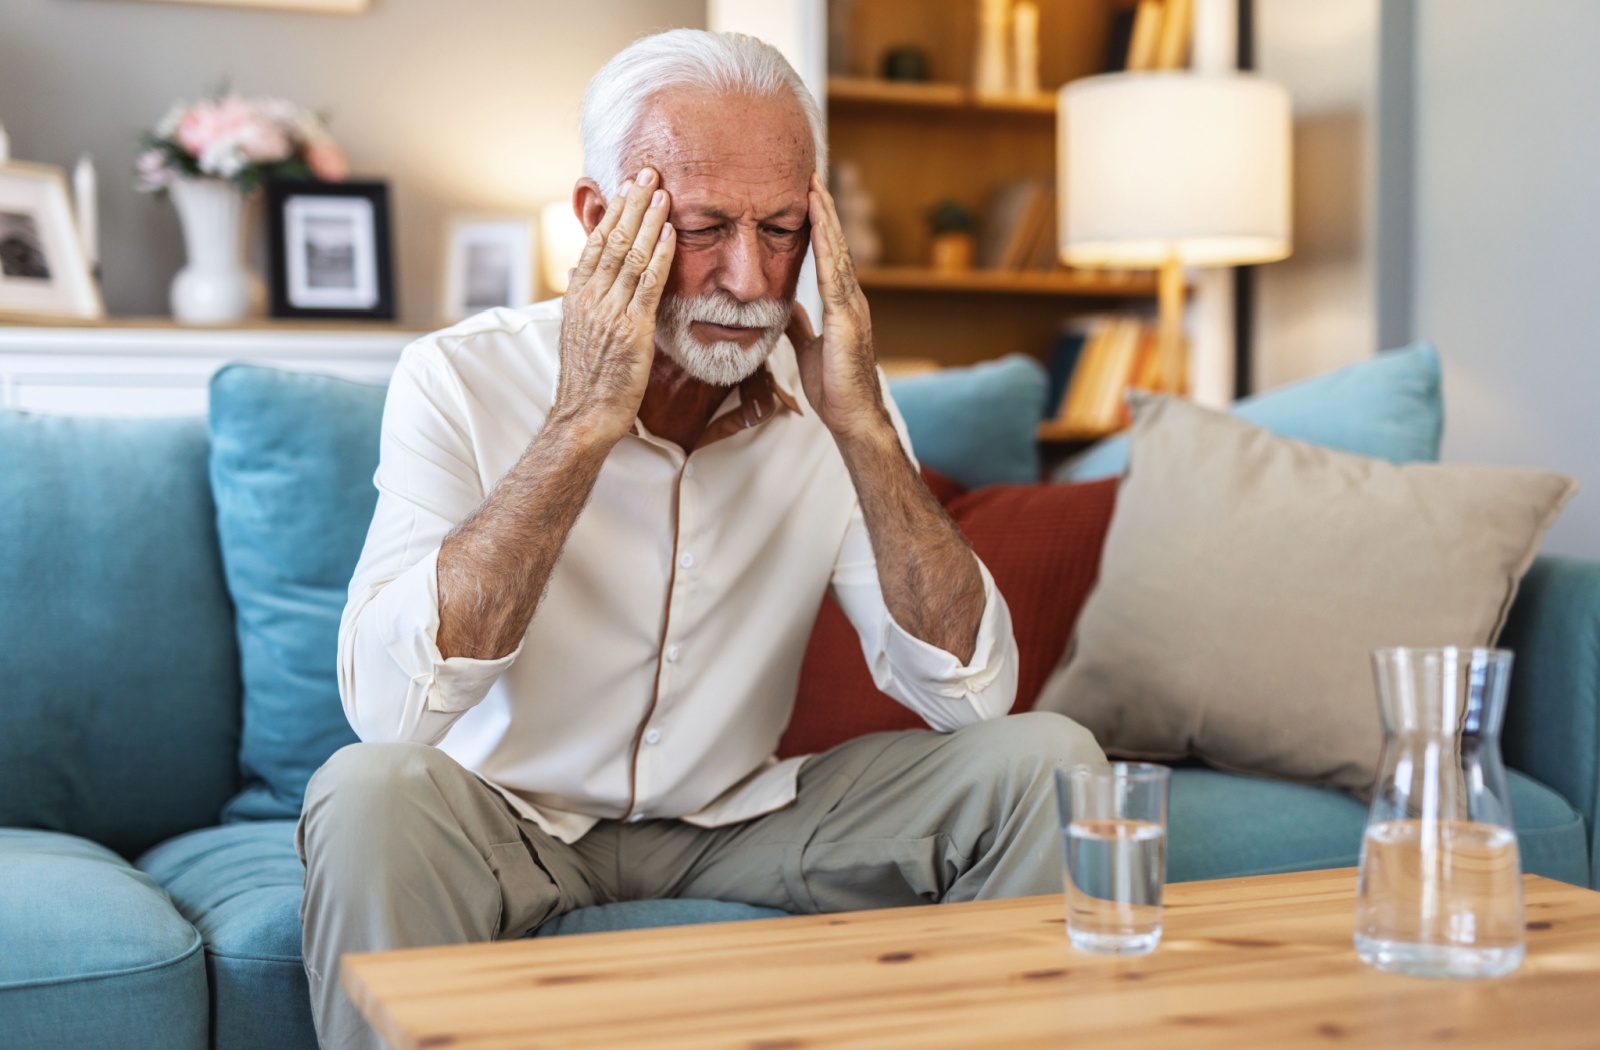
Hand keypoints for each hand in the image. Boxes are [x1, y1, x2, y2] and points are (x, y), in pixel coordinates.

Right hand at [552, 168, 674, 446]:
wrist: (584, 416)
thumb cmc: (587, 380)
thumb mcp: (578, 332)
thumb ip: (584, 299)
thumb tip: (580, 270)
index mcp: (577, 296)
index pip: (595, 242)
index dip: (611, 211)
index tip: (626, 187)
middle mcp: (590, 297)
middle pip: (612, 238)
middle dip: (632, 202)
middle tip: (648, 171)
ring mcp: (610, 311)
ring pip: (630, 254)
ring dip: (648, 219)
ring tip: (663, 190)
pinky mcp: (631, 329)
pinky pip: (648, 284)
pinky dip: (660, 255)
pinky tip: (671, 233)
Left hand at [786, 171, 887, 441]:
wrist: (852, 417)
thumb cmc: (834, 388)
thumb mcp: (808, 349)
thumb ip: (799, 325)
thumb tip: (786, 306)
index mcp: (840, 304)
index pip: (827, 255)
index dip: (817, 225)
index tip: (806, 195)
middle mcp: (850, 298)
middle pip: (834, 245)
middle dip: (822, 210)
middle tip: (810, 174)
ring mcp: (852, 306)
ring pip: (836, 252)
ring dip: (824, 219)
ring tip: (813, 187)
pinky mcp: (847, 318)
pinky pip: (834, 275)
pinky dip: (825, 247)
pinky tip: (817, 225)